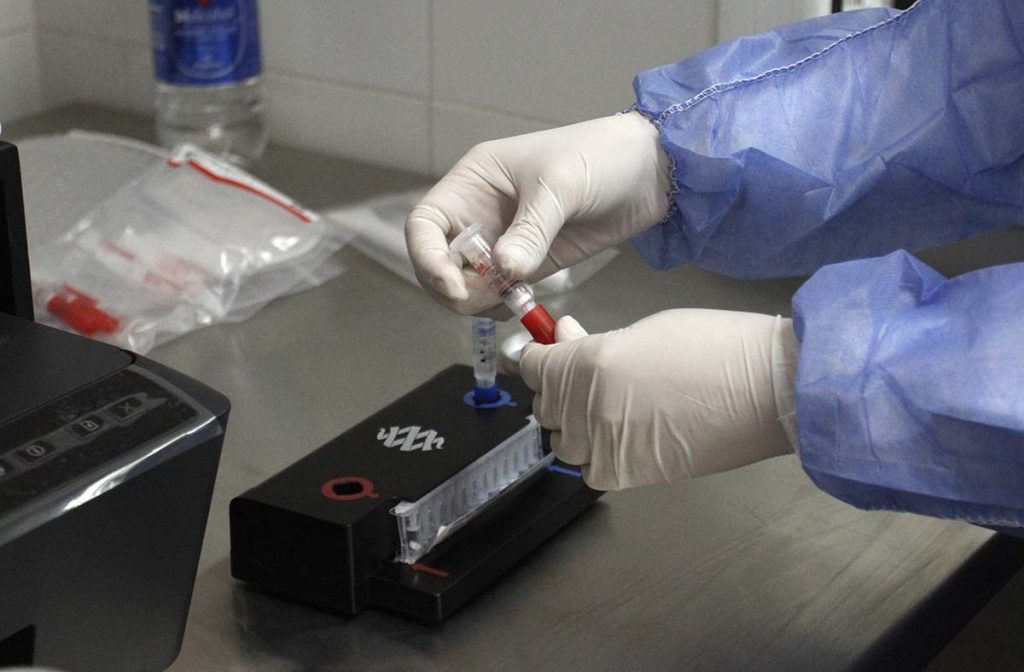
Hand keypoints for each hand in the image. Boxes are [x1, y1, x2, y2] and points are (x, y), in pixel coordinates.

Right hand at [405, 112, 669, 314]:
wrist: (651, 173)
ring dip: (477, 301)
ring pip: (466, 283)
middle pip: (439, 260)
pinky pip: (498, 292)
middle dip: (452, 286)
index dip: (426, 256)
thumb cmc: (601, 156)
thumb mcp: (561, 186)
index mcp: (473, 180)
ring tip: (509, 300)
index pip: (425, 223)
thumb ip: (531, 231)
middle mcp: (479, 212)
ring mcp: (503, 240)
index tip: (452, 283)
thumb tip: (504, 272)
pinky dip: (500, 306)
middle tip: (485, 301)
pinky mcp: (529, 263)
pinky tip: (521, 304)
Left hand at [519, 310, 798, 489]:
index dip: (534, 356)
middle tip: (584, 372)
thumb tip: (565, 339)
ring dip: (574, 423)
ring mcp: (607, 447)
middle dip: (557, 388)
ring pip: (563, 441)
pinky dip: (597, 452)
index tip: (542, 351)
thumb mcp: (644, 329)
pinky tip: (620, 433)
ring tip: (606, 404)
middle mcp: (587, 410)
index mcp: (590, 365)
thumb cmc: (715, 346)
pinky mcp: (629, 476)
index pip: (533, 367)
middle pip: (545, 406)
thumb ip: (595, 342)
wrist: (770, 391)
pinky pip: (591, 467)